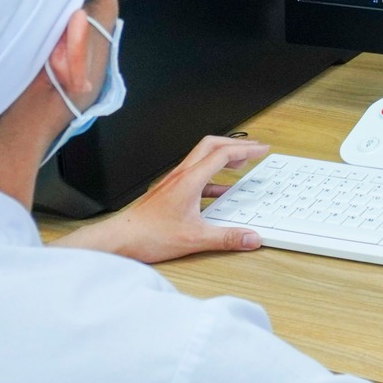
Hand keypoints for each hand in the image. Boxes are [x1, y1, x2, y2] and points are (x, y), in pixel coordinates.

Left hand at [55, 135, 270, 263]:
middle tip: (253, 149)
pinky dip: (212, 175)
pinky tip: (219, 190)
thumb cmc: (148, 235)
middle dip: (235, 144)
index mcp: (190, 180)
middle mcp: (181, 175)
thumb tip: (251, 238)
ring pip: (202, 157)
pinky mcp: (170, 190)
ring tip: (240, 163)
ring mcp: (174, 181)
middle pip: (211, 145)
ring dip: (222, 155)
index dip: (246, 149)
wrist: (120, 239)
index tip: (262, 150)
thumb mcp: (194, 239)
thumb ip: (226, 238)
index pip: (223, 153)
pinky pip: (196, 173)